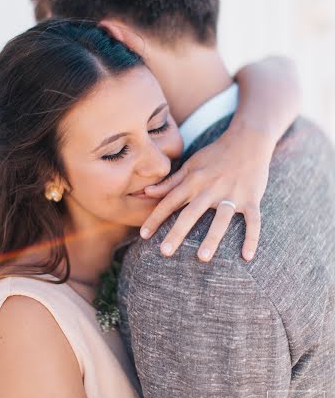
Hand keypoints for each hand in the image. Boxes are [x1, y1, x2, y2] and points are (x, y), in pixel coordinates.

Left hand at [140, 126, 273, 261]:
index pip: (170, 201)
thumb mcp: (192, 164)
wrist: (249, 139)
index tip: (143, 235)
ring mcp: (233, 194)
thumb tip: (146, 193)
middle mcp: (211, 188)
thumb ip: (170, 182)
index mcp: (194, 180)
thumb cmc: (216, 154)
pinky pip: (253, 220)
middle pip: (191, 213)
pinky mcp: (252, 198)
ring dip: (212, 238)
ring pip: (221, 219)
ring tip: (202, 257)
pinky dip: (252, 238)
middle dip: (177, 232)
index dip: (155, 218)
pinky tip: (246, 256)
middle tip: (164, 252)